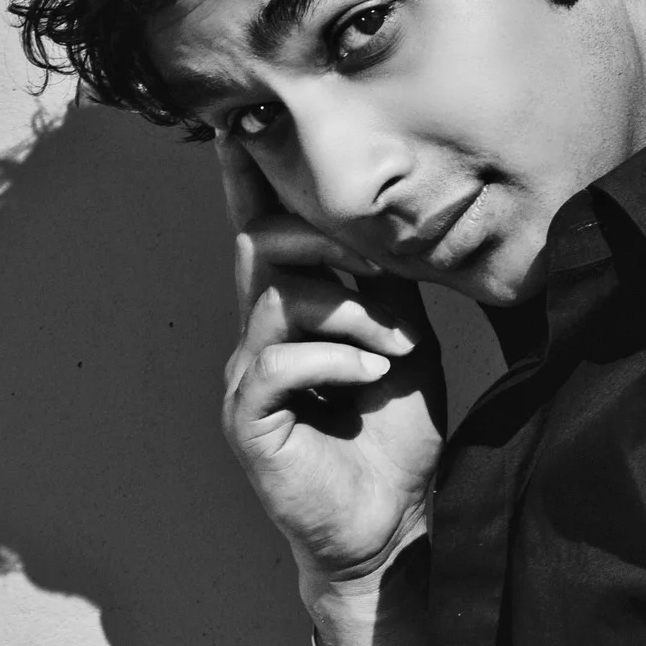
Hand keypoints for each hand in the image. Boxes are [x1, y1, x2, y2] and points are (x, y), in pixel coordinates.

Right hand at [217, 138, 443, 583]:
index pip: (261, 231)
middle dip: (324, 238)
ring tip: (396, 349)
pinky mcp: (249, 423)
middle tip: (383, 266)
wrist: (395, 522)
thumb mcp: (402, 340)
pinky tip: (369, 378)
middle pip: (261, 246)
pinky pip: (276, 363)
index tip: (242, 122)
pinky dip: (332, 360)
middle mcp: (258, 337)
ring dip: (350, 312)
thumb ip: (387, 284)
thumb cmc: (397, 435)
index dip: (249, 179)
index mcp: (292, 312)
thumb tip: (392, 222)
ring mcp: (248, 380)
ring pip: (277, 300)